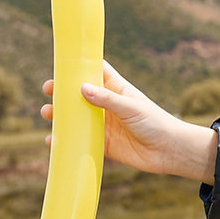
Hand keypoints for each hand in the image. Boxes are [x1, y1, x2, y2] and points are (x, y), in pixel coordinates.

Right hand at [42, 60, 218, 182]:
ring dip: (60, 116)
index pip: (94, 72)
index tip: (59, 66)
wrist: (171, 152)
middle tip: (48, 92)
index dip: (76, 68)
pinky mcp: (105, 144)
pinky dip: (66, 140)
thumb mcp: (131, 107)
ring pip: (76, 118)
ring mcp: (105, 124)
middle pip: (78, 95)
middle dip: (61, 93)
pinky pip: (81, 141)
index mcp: (116, 89)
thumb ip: (107, 99)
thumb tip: (81, 88)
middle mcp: (107, 105)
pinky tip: (53, 141)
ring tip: (48, 114)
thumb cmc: (156, 123)